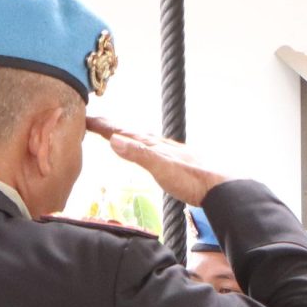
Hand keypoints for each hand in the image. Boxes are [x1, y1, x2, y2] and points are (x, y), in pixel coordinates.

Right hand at [85, 117, 227, 207]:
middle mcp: (159, 145)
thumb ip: (138, 154)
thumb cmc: (192, 179)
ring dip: (125, 135)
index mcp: (152, 144)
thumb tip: (114, 140)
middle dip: (111, 126)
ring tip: (115, 132)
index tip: (85, 119)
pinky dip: (141, 146)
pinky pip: (151, 149)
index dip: (103, 126)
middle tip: (94, 121)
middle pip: (130, 132)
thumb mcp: (161, 167)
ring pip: (141, 139)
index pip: (122, 131)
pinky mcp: (175, 163)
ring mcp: (168, 153)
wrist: (220, 186)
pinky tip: (146, 151)